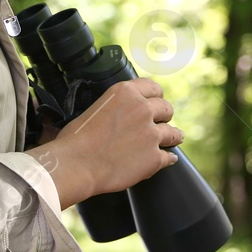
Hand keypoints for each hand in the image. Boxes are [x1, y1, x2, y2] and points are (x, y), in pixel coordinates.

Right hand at [31, 78, 180, 209]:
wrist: (76, 164)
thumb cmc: (77, 139)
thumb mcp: (96, 107)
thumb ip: (116, 107)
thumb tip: (122, 115)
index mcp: (126, 93)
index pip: (152, 87)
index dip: (156, 96)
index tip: (157, 100)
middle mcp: (142, 109)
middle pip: (166, 108)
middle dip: (164, 115)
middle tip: (163, 121)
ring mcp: (151, 134)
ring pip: (173, 132)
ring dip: (173, 136)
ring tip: (175, 138)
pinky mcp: (154, 158)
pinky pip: (169, 157)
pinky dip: (168, 159)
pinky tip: (168, 159)